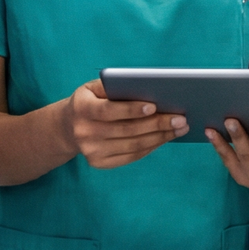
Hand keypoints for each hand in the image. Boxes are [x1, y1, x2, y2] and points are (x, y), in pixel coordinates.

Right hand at [64, 80, 186, 167]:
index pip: (109, 111)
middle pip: (126, 130)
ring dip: (160, 137)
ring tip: (180, 128)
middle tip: (181, 118)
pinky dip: (151, 147)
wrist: (68, 126)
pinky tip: (166, 138)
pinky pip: (131, 156)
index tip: (154, 106)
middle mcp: (84, 133)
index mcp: (82, 109)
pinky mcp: (99, 163)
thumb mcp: (94, 88)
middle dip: (157, 124)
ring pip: (133, 145)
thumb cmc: (91, 100)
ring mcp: (91, 151)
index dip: (132, 109)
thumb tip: (151, 88)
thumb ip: (115, 86)